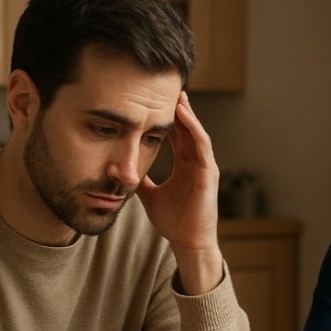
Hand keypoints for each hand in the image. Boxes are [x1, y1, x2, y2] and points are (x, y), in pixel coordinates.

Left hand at [136, 91, 222, 294]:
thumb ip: (139, 180)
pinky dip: (193, 128)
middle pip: (188, 128)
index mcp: (185, 166)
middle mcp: (197, 163)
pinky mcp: (209, 174)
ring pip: (196, 132)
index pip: (177, 135)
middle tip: (166, 87)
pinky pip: (202, 145)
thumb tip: (121, 169)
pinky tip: (183, 114)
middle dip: (179, 108)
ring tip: (177, 94)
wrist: (188, 243)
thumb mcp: (149, 196)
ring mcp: (205, 167)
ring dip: (187, 113)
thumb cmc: (173, 222)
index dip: (167, 117)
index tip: (154, 100)